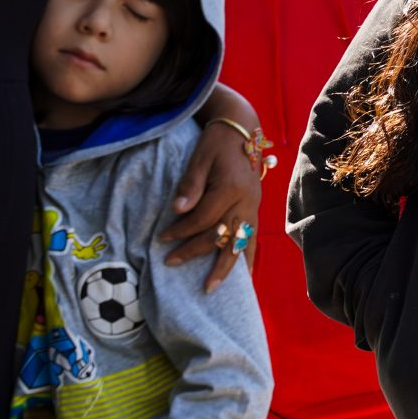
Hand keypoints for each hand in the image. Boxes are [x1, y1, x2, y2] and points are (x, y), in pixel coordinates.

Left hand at [159, 119, 263, 291]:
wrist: (240, 130)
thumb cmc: (215, 144)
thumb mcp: (199, 158)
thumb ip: (190, 186)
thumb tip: (177, 211)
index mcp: (231, 188)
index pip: (204, 218)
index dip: (182, 230)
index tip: (162, 238)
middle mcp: (246, 202)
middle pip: (221, 235)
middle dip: (195, 251)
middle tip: (170, 262)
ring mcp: (254, 208)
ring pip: (240, 244)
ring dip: (225, 267)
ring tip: (211, 288)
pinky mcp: (255, 211)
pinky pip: (253, 240)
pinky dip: (246, 259)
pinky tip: (243, 277)